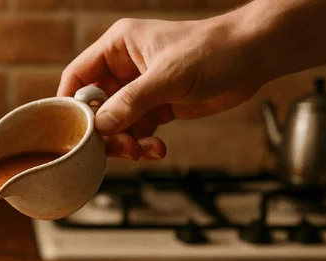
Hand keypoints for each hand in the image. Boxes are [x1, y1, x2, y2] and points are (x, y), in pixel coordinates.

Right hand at [58, 16, 260, 160]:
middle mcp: (126, 67)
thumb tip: (101, 127)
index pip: (78, 75)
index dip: (71, 103)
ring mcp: (143, 88)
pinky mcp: (160, 105)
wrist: (254, 55)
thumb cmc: (213, 50)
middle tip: (118, 148)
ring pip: (118, 124)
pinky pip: (140, 131)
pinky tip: (157, 148)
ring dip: (126, 142)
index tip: (72, 131)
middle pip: (96, 107)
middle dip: (105, 131)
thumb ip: (131, 102)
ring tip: (142, 150)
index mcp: (119, 46)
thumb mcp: (167, 76)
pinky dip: (144, 144)